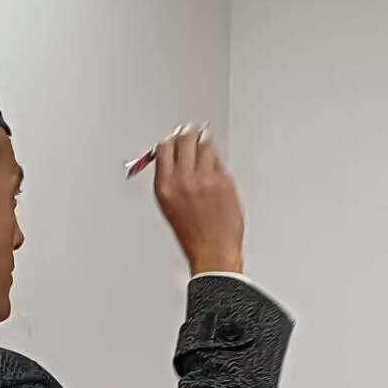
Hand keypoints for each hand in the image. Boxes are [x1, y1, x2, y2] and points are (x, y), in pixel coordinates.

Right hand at [153, 125, 244, 274]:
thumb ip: (171, 179)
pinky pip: (219, 160)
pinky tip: (217, 164)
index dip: (172, 141)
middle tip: (195, 135)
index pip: (164, 148)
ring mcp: (204, 179)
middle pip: (184, 140)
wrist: (212, 252)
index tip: (177, 139)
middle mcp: (183, 179)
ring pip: (204, 145)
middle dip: (189, 136)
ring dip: (205, 143)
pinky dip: (218, 160)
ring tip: (207, 145)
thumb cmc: (193, 234)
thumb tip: (175, 160)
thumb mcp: (169, 205)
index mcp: (164, 185)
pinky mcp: (223, 181)